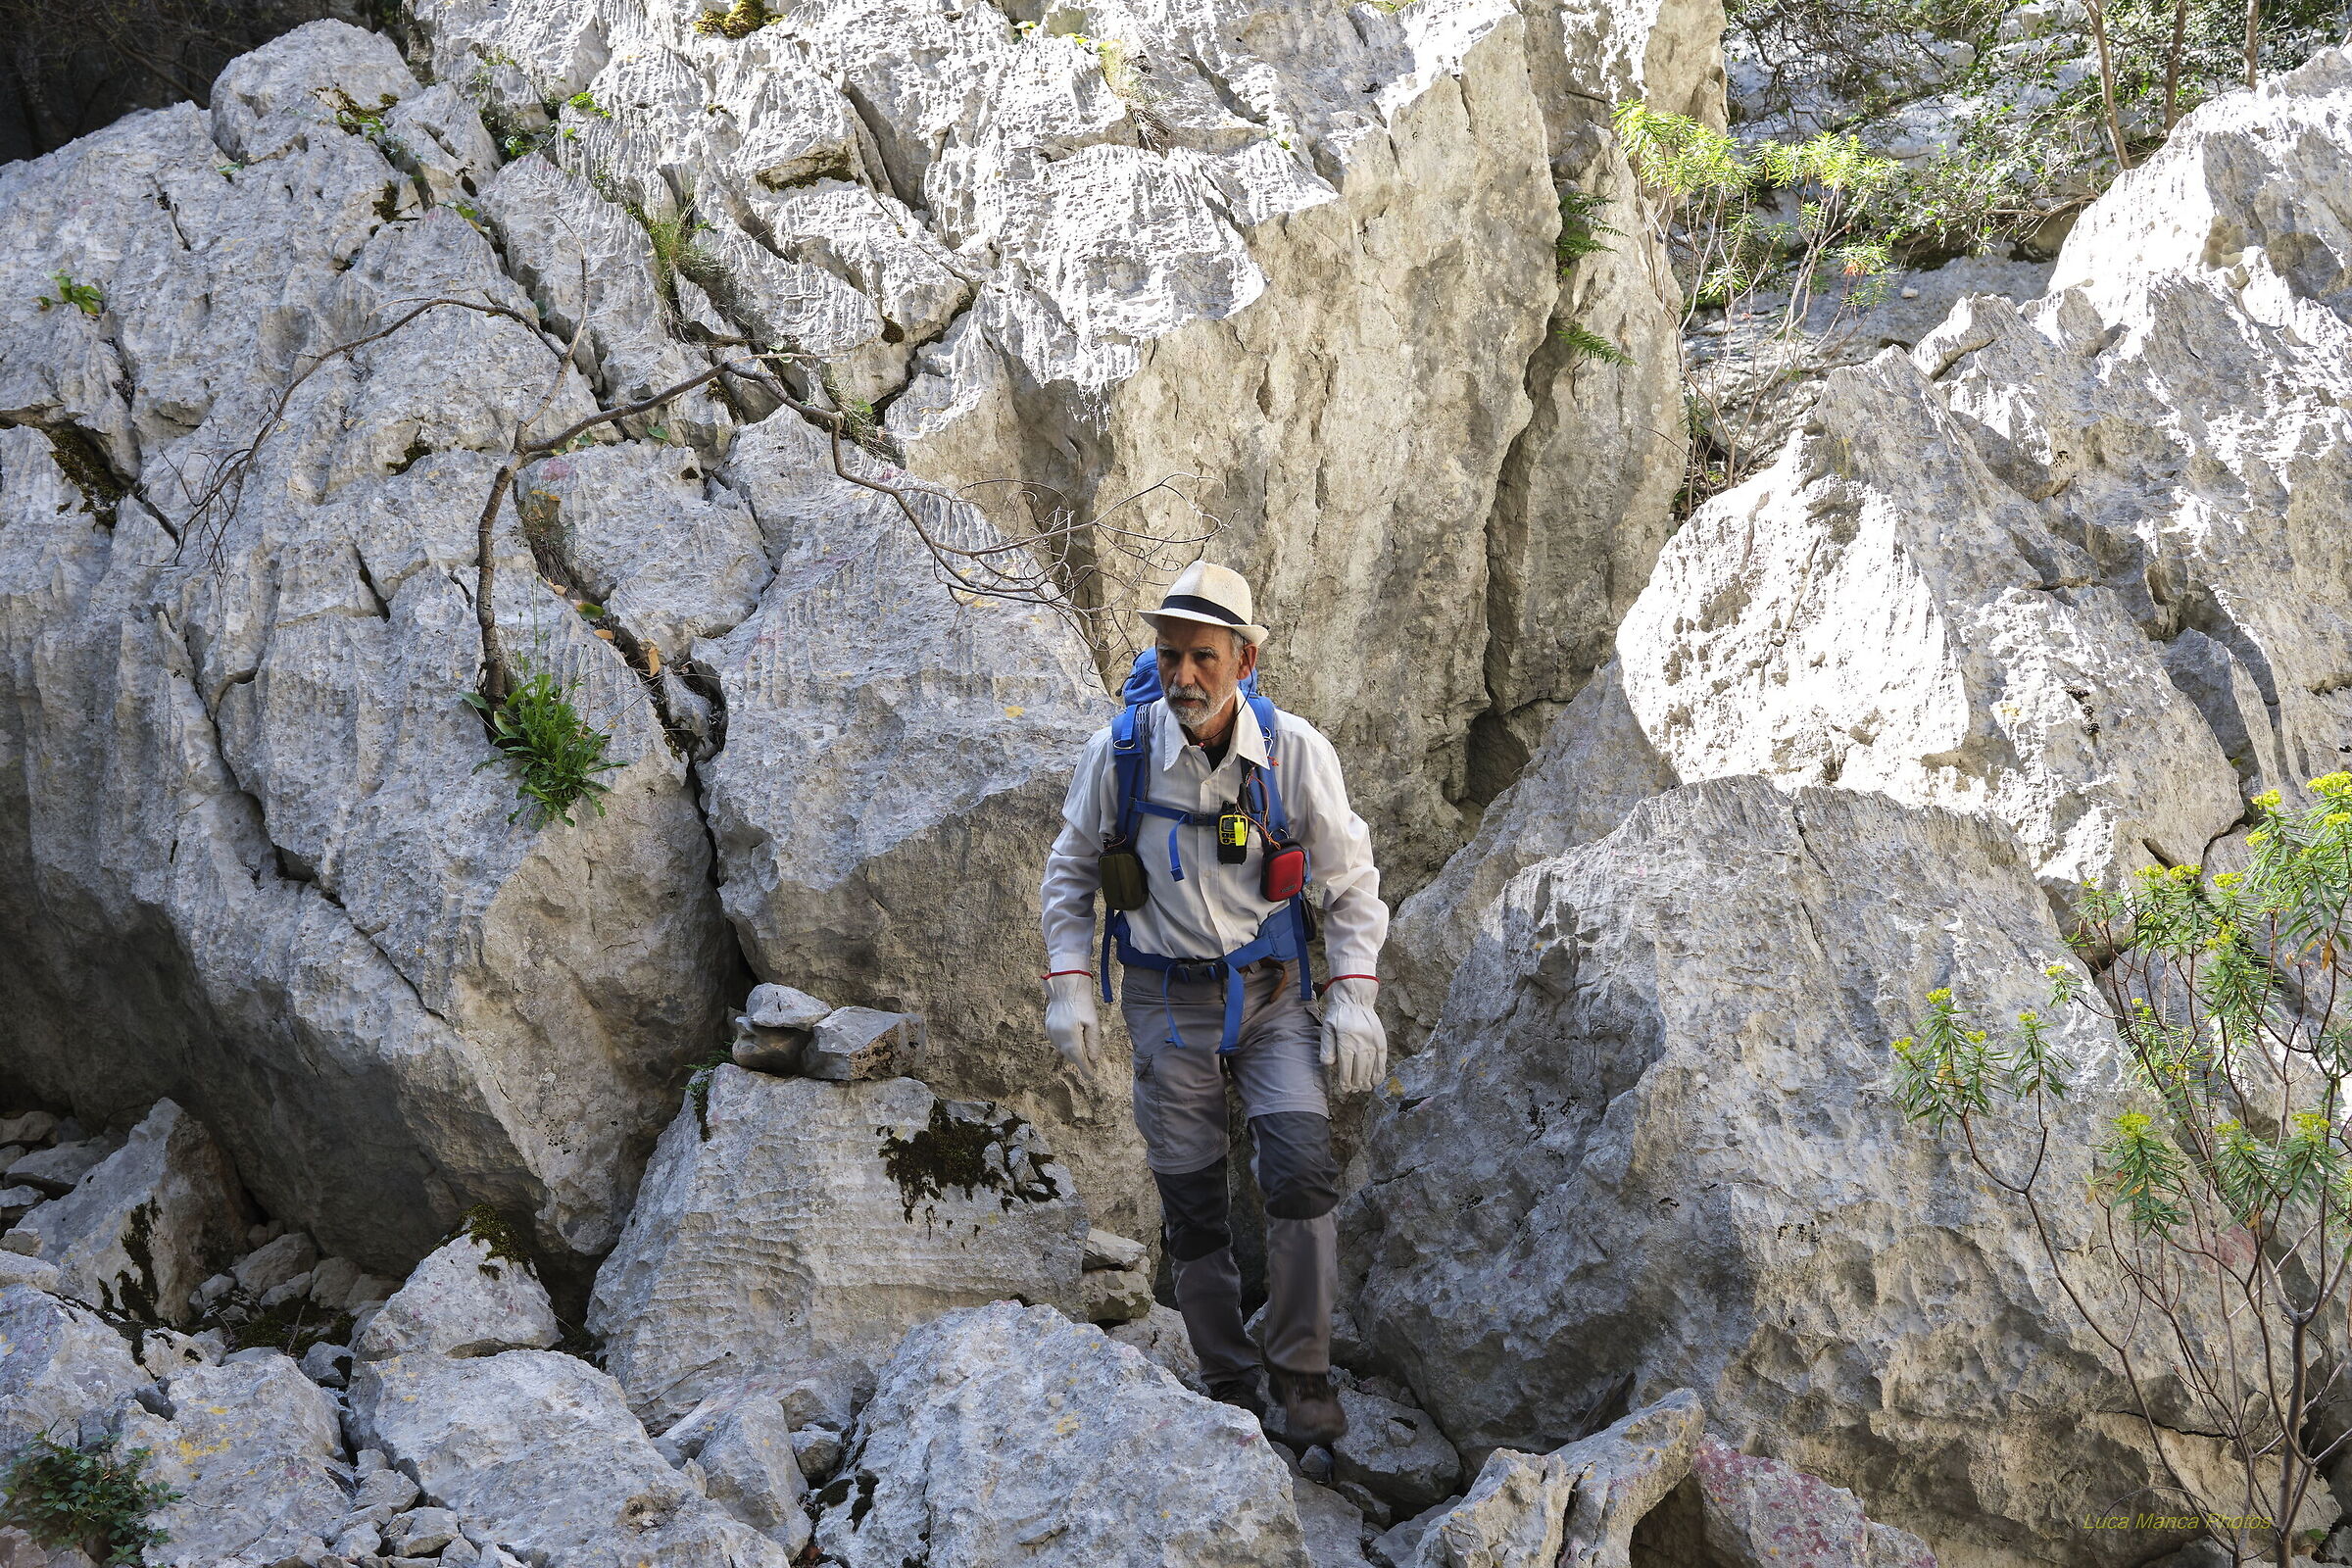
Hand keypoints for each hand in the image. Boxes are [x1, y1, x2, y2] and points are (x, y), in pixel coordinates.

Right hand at [1044, 972, 1101, 1083]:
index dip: (1086, 1069)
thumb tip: (1093, 1059)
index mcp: (1071, 1036)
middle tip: (1091, 1064)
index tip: (1091, 1077)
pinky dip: (1066, 1044)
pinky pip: (1058, 1042)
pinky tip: (1072, 1039)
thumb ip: (1093, 1042)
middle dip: (1081, 1060)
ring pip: (1064, 1049)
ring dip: (1073, 1052)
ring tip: (1083, 1050)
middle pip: (1071, 1055)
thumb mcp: (1093, 1022)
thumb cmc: (1082, 1003)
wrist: (1065, 987)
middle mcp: (1058, 1037)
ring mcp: (1051, 1033)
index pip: (1079, 1059)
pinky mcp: (1048, 1028)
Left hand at [1319, 977, 1385, 1094]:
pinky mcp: (1381, 1040)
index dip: (1345, 1080)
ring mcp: (1372, 1042)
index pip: (1346, 1066)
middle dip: (1356, 1083)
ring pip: (1371, 1067)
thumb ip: (1327, 1047)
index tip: (1344, 1089)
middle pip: (1359, 1069)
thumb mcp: (1327, 1028)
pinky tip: (1377, 1080)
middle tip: (1354, 1090)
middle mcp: (1361, 1043)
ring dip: (1367, 1080)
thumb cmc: (1338, 1014)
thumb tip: (1328, 1065)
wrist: (1355, 998)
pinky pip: (1382, 1060)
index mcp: (1346, 1041)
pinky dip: (1380, 1071)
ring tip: (1364, 1088)